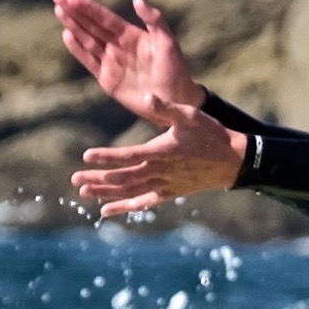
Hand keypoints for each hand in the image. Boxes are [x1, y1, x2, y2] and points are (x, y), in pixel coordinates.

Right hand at [54, 0, 203, 117]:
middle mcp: (118, 45)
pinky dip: (77, 50)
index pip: (105, 17)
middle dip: (74, 10)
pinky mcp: (107, 79)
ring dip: (73, 25)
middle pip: (91, 25)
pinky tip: (67, 36)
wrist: (175, 102)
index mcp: (131, 34)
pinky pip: (89, 61)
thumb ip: (154, 21)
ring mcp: (111, 62)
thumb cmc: (175, 70)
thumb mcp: (168, 43)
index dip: (89, 6)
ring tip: (59, 10)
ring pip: (87, 40)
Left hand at [72, 103, 250, 218]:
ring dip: (105, 194)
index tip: (87, 156)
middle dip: (97, 179)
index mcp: (163, 151)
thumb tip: (146, 97)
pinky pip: (142, 203)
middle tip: (74, 178)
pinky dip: (124, 207)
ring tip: (83, 193)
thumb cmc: (211, 133)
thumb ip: (166, 108)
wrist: (233, 161)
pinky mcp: (169, 194)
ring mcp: (164, 185)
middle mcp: (161, 172)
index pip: (128, 156)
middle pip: (123, 179)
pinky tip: (106, 211)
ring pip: (129, 193)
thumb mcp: (190, 115)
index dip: (107, 157)